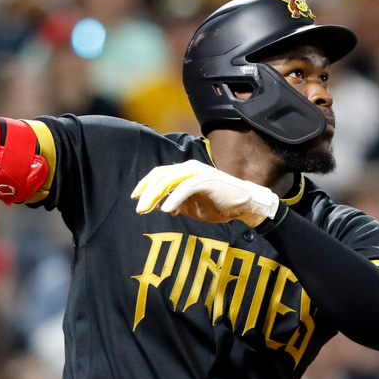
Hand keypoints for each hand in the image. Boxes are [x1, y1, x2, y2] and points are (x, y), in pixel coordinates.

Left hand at [131, 159, 278, 226]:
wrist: (244, 204)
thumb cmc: (218, 203)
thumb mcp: (190, 205)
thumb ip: (175, 203)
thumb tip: (158, 206)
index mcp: (184, 172)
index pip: (159, 174)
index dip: (145, 184)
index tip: (135, 198)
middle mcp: (189, 168)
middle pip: (160, 177)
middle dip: (146, 192)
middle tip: (138, 208)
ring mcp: (197, 173)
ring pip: (169, 181)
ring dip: (155, 196)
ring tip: (146, 209)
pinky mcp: (206, 180)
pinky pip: (185, 188)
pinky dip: (173, 198)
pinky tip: (166, 210)